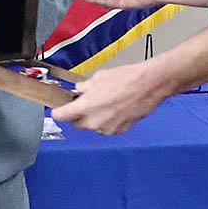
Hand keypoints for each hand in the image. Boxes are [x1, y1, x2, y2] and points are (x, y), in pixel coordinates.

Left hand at [50, 62, 168, 134]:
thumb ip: (85, 87)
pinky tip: (116, 108)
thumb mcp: (99, 77)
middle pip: (77, 124)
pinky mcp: (120, 131)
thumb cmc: (126, 79)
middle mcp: (94, 121)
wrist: (149, 85)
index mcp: (85, 107)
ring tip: (105, 103)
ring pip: (93, 126)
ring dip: (95, 118)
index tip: (59, 109)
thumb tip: (80, 90)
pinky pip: (107, 128)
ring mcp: (107, 128)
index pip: (60, 116)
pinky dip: (108, 121)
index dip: (58, 111)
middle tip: (85, 103)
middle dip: (78, 115)